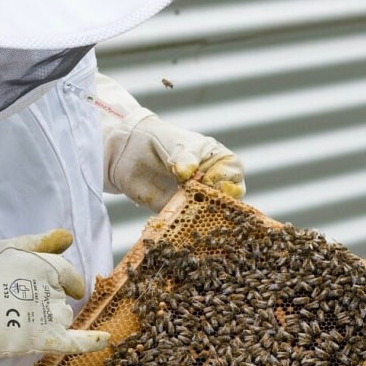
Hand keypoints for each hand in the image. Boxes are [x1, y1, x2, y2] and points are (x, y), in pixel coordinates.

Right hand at [0, 230, 109, 365]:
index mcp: (42, 263)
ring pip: (63, 318)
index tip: (67, 288)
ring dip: (50, 321)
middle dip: (49, 303)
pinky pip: (75, 341)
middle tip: (19, 308)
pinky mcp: (41, 337)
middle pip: (63, 299)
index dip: (67, 282)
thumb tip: (68, 236)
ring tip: (18, 322)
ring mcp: (46, 313)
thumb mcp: (4, 249)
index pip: (67, 274)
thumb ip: (38, 243)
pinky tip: (105, 340)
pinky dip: (92, 341)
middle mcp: (49, 286)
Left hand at [94, 73, 244, 210]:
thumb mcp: (177, 143)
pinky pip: (189, 224)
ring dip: (203, 216)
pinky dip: (186, 224)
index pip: (234, 174)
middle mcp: (214, 183)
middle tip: (200, 196)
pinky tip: (178, 220)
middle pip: (229, 199)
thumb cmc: (161, 141)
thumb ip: (184, 156)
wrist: (131, 152)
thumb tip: (186, 172)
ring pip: (211, 214)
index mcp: (220, 162)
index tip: (206, 178)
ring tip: (187, 209)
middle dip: (218, 201)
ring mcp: (198, 200)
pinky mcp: (181, 214)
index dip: (224, 179)